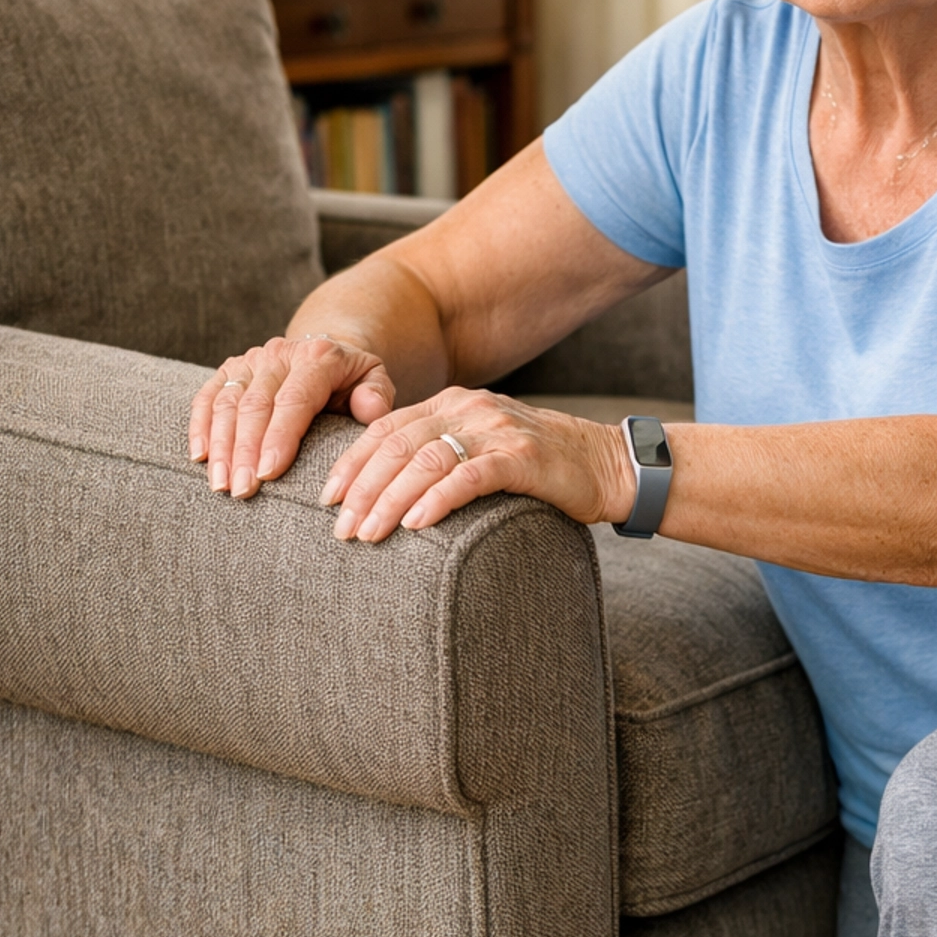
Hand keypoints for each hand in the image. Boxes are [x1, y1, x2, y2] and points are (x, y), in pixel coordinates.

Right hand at [189, 333, 395, 497]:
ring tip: (220, 484)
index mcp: (318, 357)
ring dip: (221, 446)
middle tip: (242, 490)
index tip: (268, 474)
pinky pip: (207, 397)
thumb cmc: (353, 382)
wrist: (326, 354)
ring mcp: (251, 360)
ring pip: (227, 403)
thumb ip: (377, 396)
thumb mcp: (374, 383)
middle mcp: (280, 353)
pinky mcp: (230, 369)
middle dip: (245, 451)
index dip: (279, 437)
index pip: (295, 400)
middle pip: (256, 405)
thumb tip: (369, 409)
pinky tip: (199, 458)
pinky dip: (200, 427)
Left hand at [319, 387, 636, 541]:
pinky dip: (438, 500)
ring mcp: (497, 430)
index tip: (325, 497)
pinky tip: (416, 526)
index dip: (351, 462)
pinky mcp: (524, 458)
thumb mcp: (484, 449)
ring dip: (389, 499)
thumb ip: (443, 455)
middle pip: (397, 444)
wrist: (611, 466)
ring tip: (367, 534)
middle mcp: (470, 408)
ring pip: (426, 460)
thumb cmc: (543, 469)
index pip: (386, 428)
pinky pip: (469, 476)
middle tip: (339, 528)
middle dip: (361, 488)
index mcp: (453, 403)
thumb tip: (385, 491)